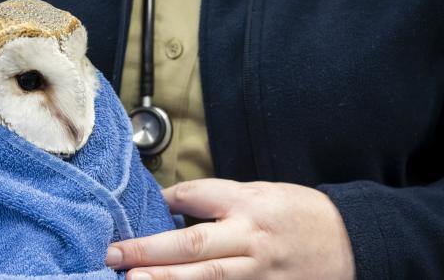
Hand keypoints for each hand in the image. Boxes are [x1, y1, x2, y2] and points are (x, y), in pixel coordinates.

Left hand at [106, 179, 354, 279]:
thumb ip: (219, 198)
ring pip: (207, 279)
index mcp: (248, 203)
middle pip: (193, 244)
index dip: (167, 200)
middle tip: (113, 253)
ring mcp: (259, 272)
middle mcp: (250, 238)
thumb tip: (175, 204)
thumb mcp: (261, 191)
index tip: (142, 209)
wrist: (349, 241)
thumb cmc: (298, 212)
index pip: (198, 196)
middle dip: (149, 251)